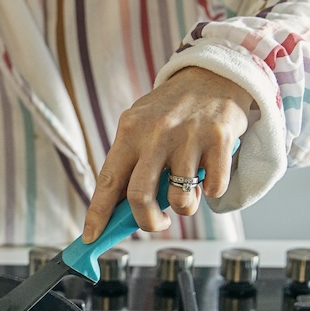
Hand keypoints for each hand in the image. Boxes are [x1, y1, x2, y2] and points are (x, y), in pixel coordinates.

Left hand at [82, 66, 250, 240]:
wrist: (215, 73)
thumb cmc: (174, 108)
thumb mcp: (143, 125)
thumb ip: (131, 161)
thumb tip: (119, 209)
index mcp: (130, 131)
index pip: (107, 181)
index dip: (97, 214)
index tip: (90, 237)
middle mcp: (156, 134)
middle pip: (139, 197)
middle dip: (147, 222)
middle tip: (156, 222)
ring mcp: (189, 137)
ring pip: (180, 199)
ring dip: (184, 207)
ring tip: (187, 192)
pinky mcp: (219, 140)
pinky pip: (214, 189)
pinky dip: (211, 192)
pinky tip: (209, 174)